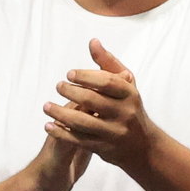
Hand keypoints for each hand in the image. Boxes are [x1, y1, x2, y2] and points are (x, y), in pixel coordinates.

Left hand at [47, 39, 157, 162]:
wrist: (143, 147)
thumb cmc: (129, 108)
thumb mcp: (126, 86)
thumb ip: (108, 63)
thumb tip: (93, 42)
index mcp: (130, 95)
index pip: (106, 82)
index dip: (86, 76)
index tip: (69, 74)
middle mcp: (125, 114)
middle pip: (93, 100)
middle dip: (71, 92)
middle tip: (58, 86)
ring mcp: (115, 133)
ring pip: (83, 122)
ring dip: (61, 113)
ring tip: (46, 106)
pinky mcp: (105, 148)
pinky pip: (79, 140)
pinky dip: (62, 133)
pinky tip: (49, 125)